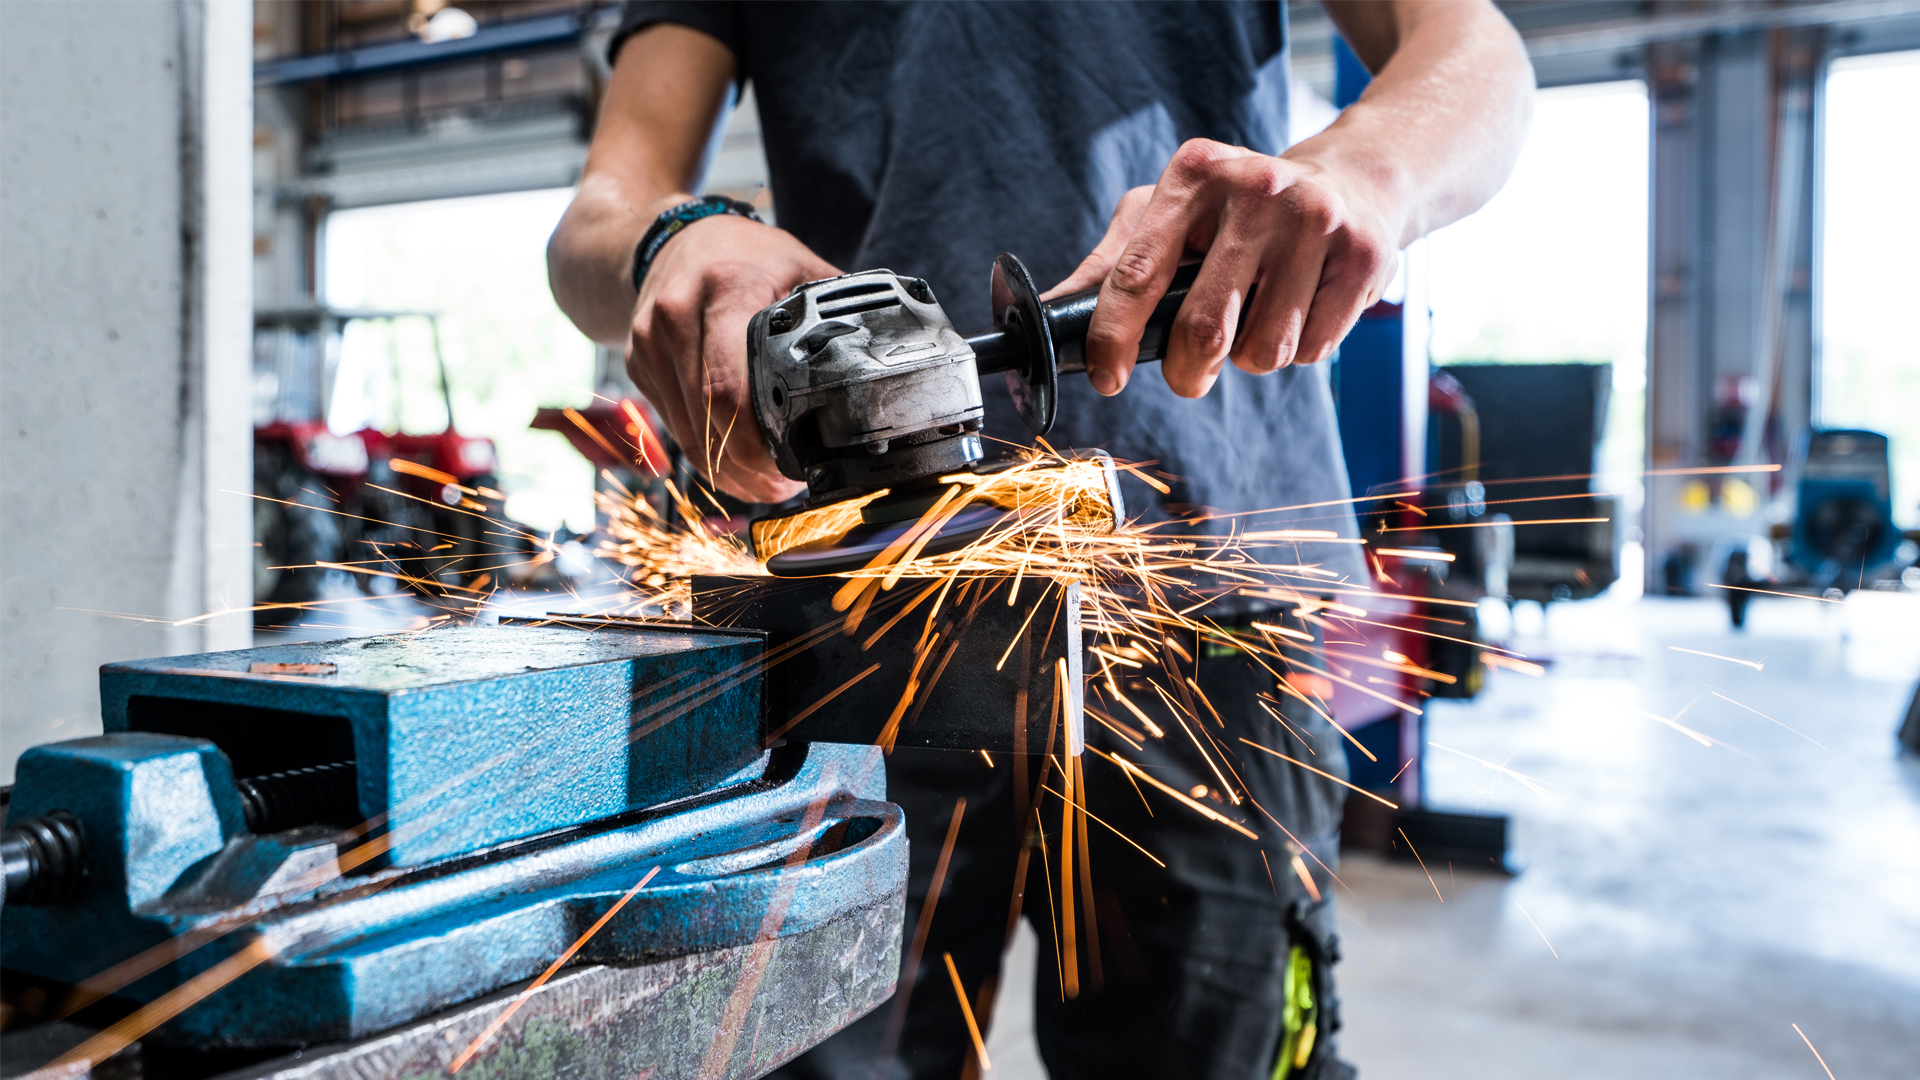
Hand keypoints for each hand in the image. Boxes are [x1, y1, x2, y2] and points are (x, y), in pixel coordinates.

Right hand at [627, 203, 838, 502]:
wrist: (671, 238)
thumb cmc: (746, 256)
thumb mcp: (798, 266)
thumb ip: (837, 309)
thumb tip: (890, 351)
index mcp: (726, 290)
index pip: (731, 388)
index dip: (759, 444)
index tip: (792, 467)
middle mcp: (678, 315)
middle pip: (709, 422)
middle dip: (749, 469)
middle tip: (785, 486)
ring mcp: (650, 341)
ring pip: (687, 434)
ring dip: (726, 471)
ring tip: (764, 483)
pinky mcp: (638, 362)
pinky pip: (673, 425)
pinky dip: (705, 451)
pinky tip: (733, 458)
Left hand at [1051, 139, 1399, 398]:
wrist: (1356, 180)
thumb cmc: (1241, 209)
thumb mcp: (1175, 211)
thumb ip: (1115, 262)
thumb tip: (1051, 315)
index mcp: (1195, 173)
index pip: (1137, 274)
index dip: (1113, 338)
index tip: (1106, 379)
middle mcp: (1256, 189)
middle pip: (1203, 328)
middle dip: (1187, 372)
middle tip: (1187, 376)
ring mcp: (1314, 221)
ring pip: (1262, 349)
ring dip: (1249, 358)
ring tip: (1258, 318)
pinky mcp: (1361, 256)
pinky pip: (1312, 350)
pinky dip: (1297, 351)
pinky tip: (1301, 309)